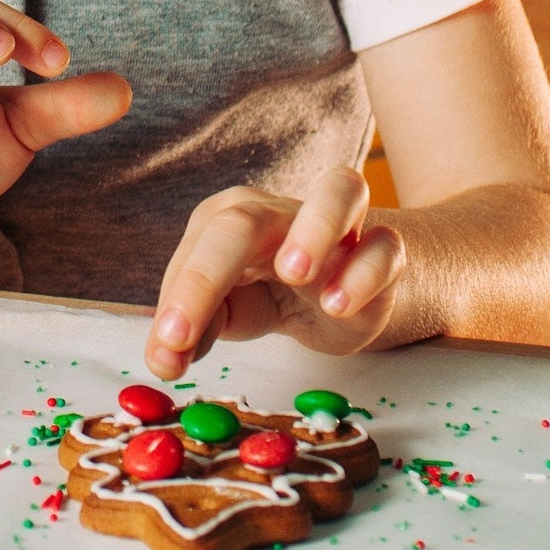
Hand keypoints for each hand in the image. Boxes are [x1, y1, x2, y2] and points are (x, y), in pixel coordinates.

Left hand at [145, 166, 404, 379]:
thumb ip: (196, 331)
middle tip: (185, 334)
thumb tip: (165, 359)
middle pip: (244, 220)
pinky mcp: (382, 253)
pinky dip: (364, 272)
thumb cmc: (270, 293)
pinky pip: (384, 247)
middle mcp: (280, 213)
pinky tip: (338, 306)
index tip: (166, 352)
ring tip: (294, 272)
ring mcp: (339, 226)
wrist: (343, 297)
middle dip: (208, 275)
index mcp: (230, 220)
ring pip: (339, 190)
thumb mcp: (227, 314)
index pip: (197, 250)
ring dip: (315, 226)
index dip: (179, 299)